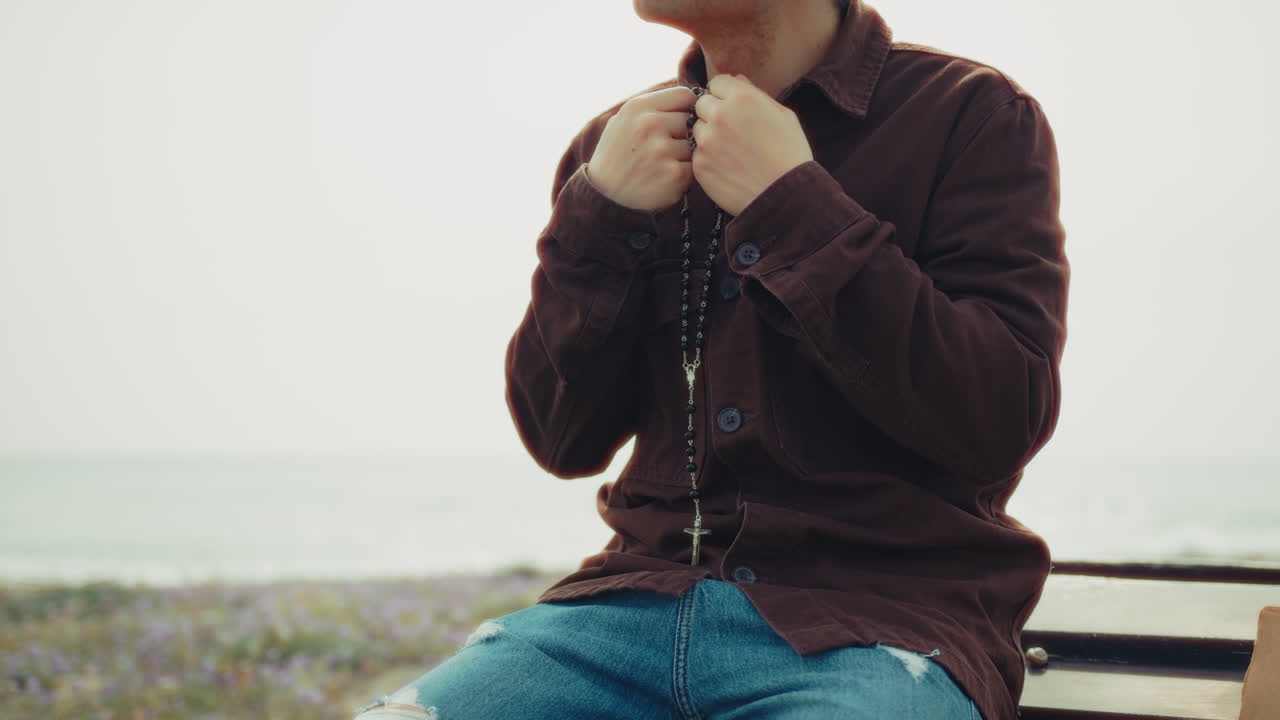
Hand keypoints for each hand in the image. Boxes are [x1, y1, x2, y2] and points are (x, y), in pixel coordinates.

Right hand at [585, 86, 697, 211]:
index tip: (680, 120)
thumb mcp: (624, 119)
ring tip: (662, 163)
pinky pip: (694, 167)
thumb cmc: (617, 152)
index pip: (686, 96)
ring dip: (684, 155)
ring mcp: (663, 150)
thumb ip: (654, 105)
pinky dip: (684, 174)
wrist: (602, 192)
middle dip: (685, 133)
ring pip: (695, 145)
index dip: (687, 109)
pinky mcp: (674, 175)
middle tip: (667, 146)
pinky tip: (665, 177)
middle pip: (693, 120)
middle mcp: (650, 125)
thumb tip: (694, 96)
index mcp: (639, 107)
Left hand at [690, 73, 814, 216]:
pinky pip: (696, 153)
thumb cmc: (790, 154)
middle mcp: (720, 115)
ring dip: (709, 136)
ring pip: (697, 129)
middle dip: (713, 113)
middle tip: (732, 132)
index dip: (725, 95)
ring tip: (732, 152)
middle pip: (702, 104)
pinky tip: (728, 167)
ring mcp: (706, 141)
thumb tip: (736, 80)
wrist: (785, 196)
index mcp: (742, 97)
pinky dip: (708, 158)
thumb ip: (755, 94)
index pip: (717, 83)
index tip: (734, 110)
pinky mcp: (699, 165)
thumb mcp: (783, 115)